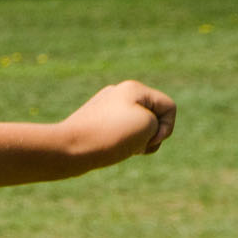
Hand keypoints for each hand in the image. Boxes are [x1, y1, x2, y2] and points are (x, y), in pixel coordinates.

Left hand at [58, 80, 175, 170]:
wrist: (69, 149)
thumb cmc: (110, 136)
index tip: (149, 139)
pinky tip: (108, 149)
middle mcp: (119, 92)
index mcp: (134, 88)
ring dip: (138, 141)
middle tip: (134, 145)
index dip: (166, 128)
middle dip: (151, 135)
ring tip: (120, 147)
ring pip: (137, 126)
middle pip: (153, 117)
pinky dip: (121, 143)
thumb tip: (135, 129)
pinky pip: (120, 133)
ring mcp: (105, 106)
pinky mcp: (95, 121)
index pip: (169, 107)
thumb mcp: (148, 126)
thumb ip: (156, 122)